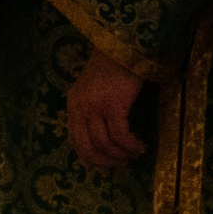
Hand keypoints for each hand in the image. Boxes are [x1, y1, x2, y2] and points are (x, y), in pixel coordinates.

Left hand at [67, 50, 146, 168]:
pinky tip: (139, 146)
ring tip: (134, 154)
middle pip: (88, 147)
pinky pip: (120, 135)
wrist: (123, 47)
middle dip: (105, 161)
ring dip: (121, 154)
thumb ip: (94, 110)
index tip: (105, 166)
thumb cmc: (113, 67)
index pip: (75, 141)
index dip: (90, 158)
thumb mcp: (95, 90)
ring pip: (105, 144)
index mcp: (73, 104)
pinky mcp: (112, 105)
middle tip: (121, 166)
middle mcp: (80, 107)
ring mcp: (94, 107)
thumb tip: (105, 140)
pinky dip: (130, 145)